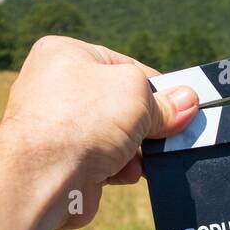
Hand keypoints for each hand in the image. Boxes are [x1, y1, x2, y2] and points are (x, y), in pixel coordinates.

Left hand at [0, 36, 199, 228]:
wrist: (43, 175)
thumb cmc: (83, 119)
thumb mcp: (138, 94)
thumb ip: (164, 100)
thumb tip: (187, 102)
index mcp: (65, 54)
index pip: (123, 66)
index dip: (155, 86)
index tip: (181, 104)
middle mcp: (55, 88)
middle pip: (119, 103)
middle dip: (145, 122)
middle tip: (168, 133)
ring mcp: (56, 127)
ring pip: (114, 136)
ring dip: (134, 149)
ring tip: (140, 157)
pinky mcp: (61, 162)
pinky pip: (102, 161)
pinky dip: (118, 168)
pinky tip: (123, 172)